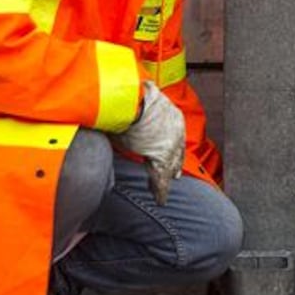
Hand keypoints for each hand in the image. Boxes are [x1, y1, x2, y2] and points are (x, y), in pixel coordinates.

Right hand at [112, 80, 184, 204]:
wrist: (127, 96)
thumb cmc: (124, 95)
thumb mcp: (132, 102)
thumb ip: (130, 110)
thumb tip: (117, 108)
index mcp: (168, 111)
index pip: (173, 133)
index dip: (172, 145)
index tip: (171, 153)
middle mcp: (175, 127)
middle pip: (177, 150)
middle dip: (174, 163)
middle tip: (175, 175)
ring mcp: (171, 141)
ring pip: (170, 165)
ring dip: (165, 179)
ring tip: (162, 194)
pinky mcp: (162, 155)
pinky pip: (161, 176)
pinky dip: (159, 189)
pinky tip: (160, 199)